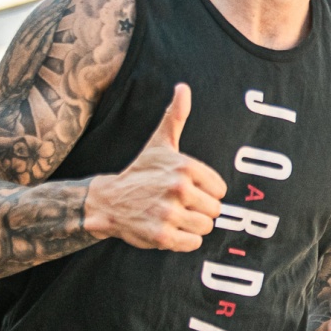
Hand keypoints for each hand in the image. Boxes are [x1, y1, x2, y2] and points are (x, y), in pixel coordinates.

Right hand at [84, 84, 224, 251]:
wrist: (110, 200)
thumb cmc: (141, 171)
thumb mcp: (160, 143)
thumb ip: (176, 116)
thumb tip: (183, 87)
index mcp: (185, 167)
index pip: (220, 189)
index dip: (206, 191)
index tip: (188, 189)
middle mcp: (179, 188)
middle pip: (215, 210)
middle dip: (200, 210)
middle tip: (180, 204)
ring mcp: (170, 213)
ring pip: (206, 227)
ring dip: (192, 226)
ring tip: (174, 216)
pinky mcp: (162, 236)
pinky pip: (193, 243)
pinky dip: (184, 240)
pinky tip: (170, 229)